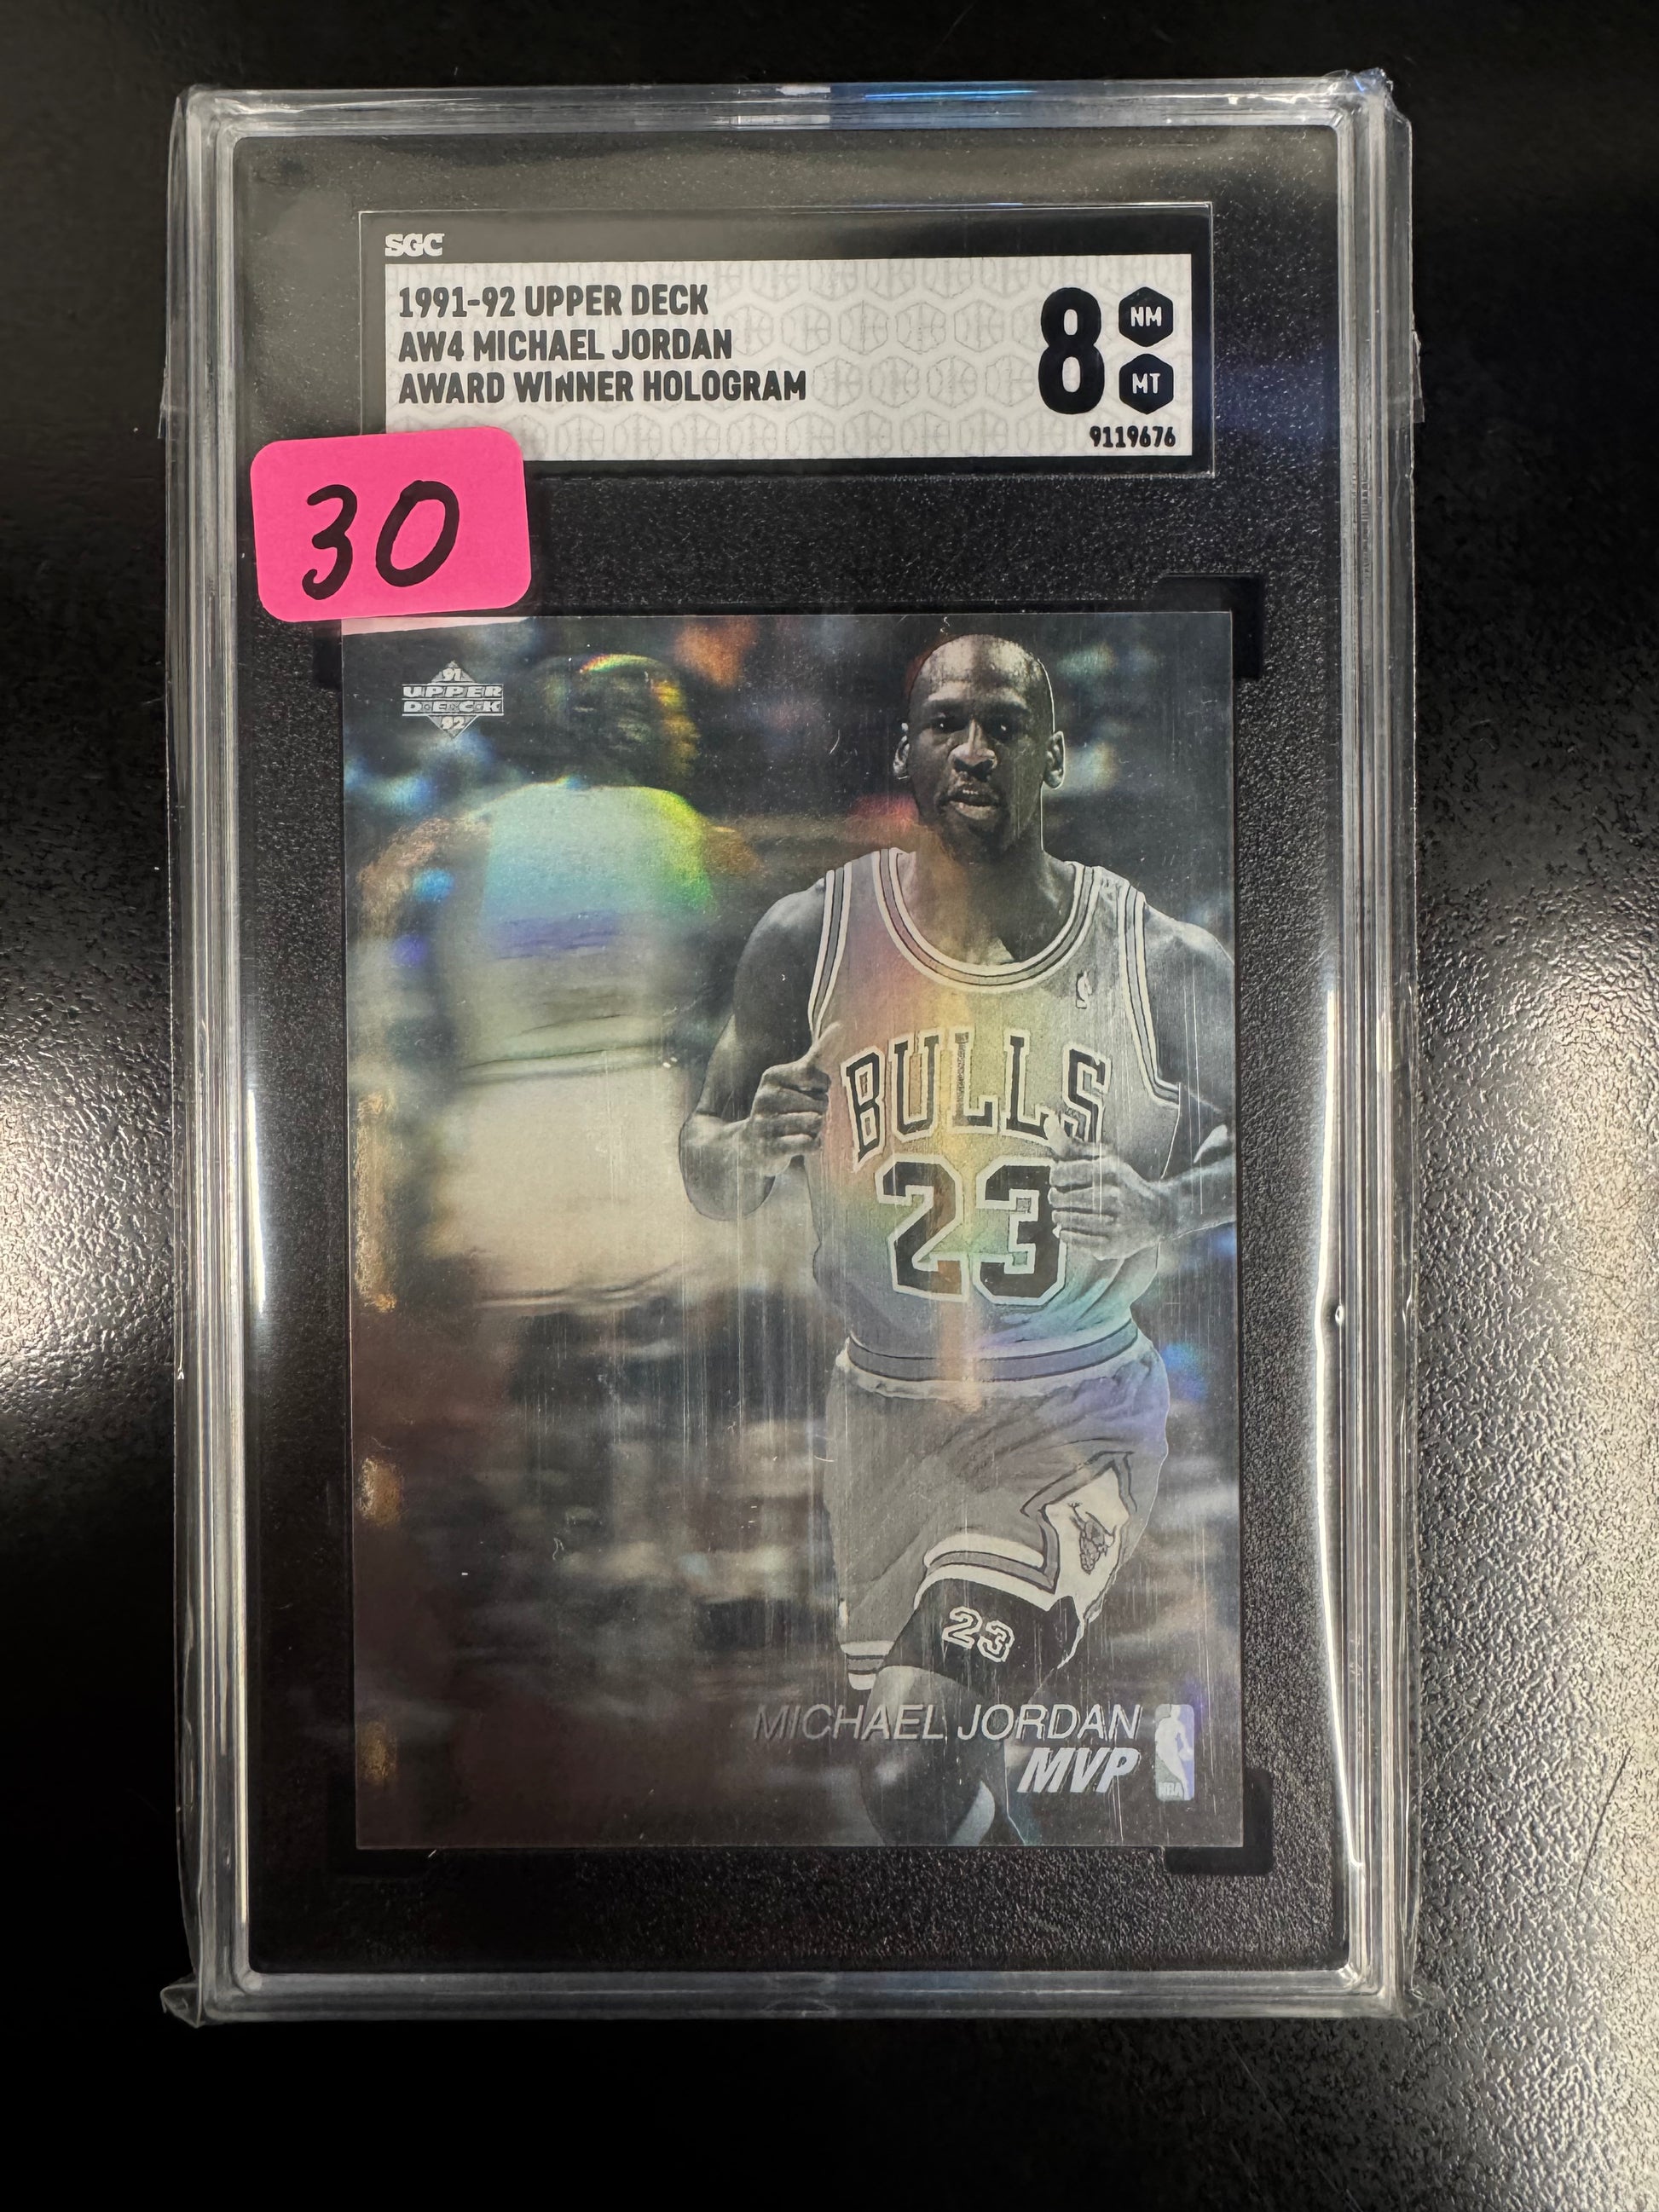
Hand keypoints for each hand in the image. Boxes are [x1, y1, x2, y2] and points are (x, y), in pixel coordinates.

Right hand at [739, 1043, 831, 1174]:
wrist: (749, 1146)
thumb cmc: (781, 1108)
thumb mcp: (793, 1079)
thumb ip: (817, 1055)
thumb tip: (840, 1025)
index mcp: (771, 1076)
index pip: (811, 1073)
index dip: (822, 1086)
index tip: (814, 1091)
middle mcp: (764, 1098)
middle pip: (819, 1102)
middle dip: (821, 1111)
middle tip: (805, 1115)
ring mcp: (765, 1124)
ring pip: (816, 1123)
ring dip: (817, 1129)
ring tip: (802, 1129)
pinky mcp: (770, 1149)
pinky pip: (810, 1143)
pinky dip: (814, 1145)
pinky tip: (802, 1143)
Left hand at [1047, 1118, 1170, 1259]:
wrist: (1158, 1214)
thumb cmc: (1123, 1182)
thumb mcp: (1104, 1158)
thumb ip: (1072, 1145)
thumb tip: (1047, 1121)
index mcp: (1108, 1171)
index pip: (1060, 1174)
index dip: (1055, 1177)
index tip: (1062, 1179)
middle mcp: (1112, 1197)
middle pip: (1060, 1199)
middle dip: (1056, 1198)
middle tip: (1062, 1198)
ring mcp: (1112, 1223)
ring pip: (1064, 1220)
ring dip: (1060, 1216)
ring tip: (1065, 1212)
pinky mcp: (1111, 1245)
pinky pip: (1072, 1240)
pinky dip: (1065, 1234)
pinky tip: (1070, 1228)